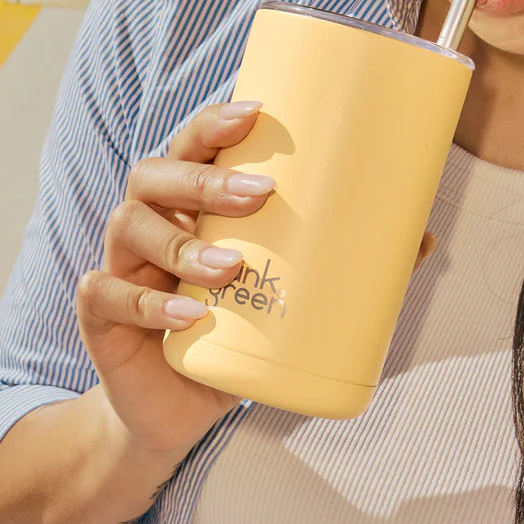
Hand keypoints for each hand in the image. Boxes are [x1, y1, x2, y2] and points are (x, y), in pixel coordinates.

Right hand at [75, 101, 435, 456]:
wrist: (172, 412)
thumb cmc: (228, 340)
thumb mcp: (282, 302)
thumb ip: (340, 268)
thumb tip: (422, 240)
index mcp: (185, 205)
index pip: (190, 146)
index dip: (214, 123)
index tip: (255, 110)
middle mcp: (146, 224)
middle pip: (155, 175)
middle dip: (205, 177)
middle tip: (261, 193)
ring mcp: (119, 266)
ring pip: (131, 226)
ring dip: (183, 244)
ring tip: (230, 267)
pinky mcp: (101, 315)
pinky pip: (112, 294)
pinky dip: (150, 303)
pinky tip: (189, 315)